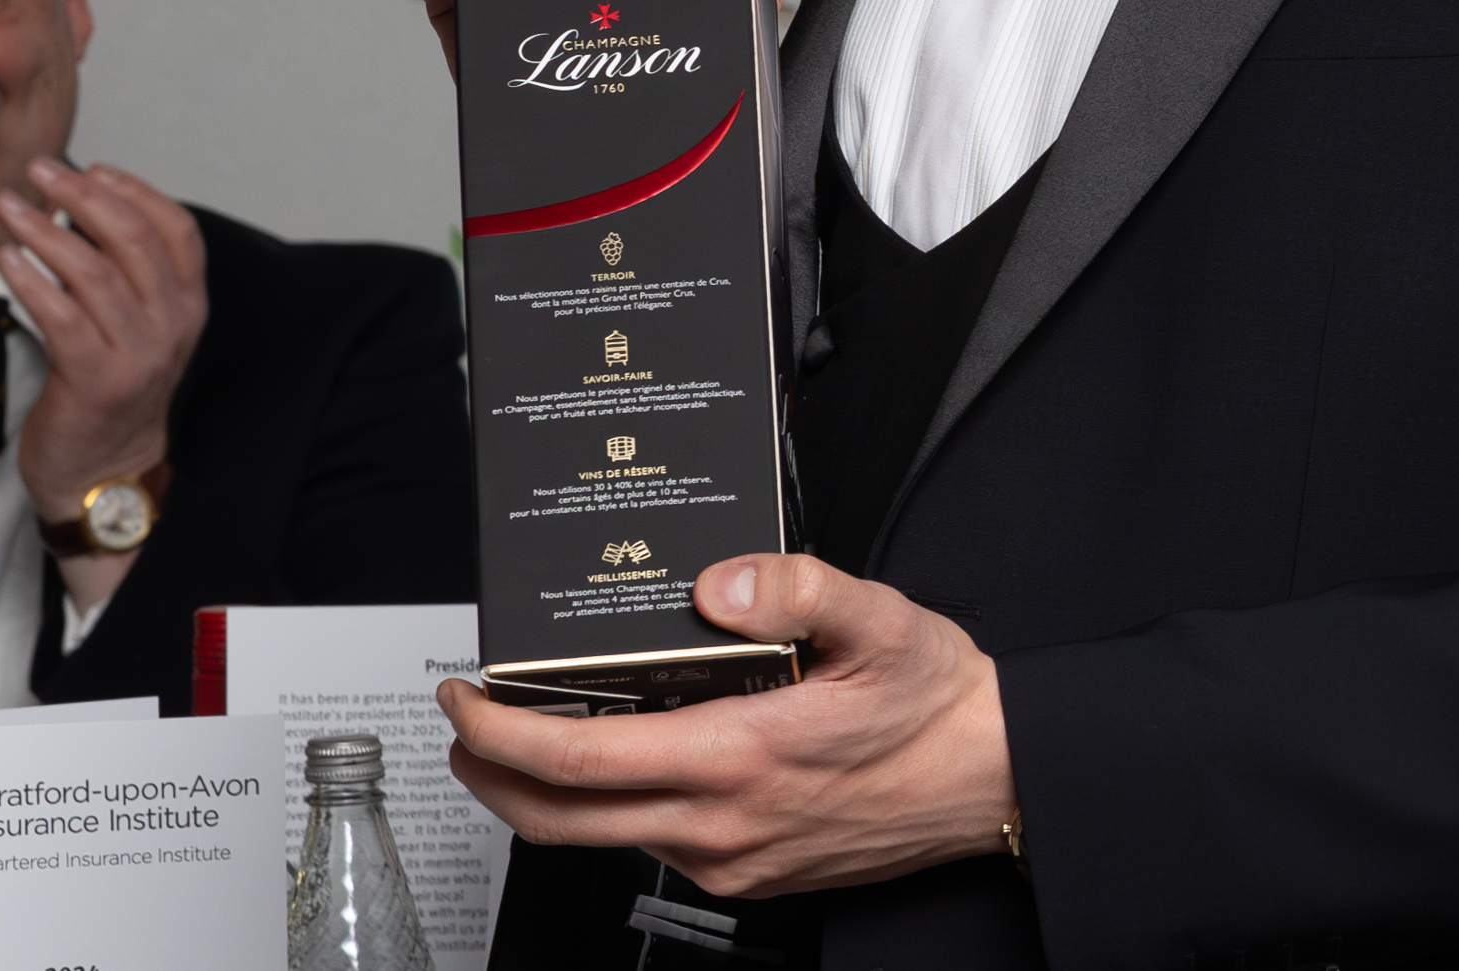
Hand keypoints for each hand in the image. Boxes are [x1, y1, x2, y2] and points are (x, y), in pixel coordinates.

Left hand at [0, 156, 206, 606]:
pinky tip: (7, 260)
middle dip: (84, 196)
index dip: (136, 191)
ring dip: (47, 231)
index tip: (92, 168)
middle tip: (40, 171)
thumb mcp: (137, 328)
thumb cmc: (108, 394)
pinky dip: (33, 282)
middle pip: (135, 240)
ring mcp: (138, 354)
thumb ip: (123, 274)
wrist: (104, 474)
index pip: (177, 229)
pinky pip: (63, 317)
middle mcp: (171, 325)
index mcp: (187, 306)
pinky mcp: (96, 381)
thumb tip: (82, 206)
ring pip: (96, 273)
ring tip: (9, 207)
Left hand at [438, 554, 1010, 898]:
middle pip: (557, 819)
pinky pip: (653, 845)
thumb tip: (719, 582)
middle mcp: (719, 826)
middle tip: (466, 723)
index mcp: (736, 758)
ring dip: (550, 789)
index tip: (463, 699)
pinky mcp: (746, 877)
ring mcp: (729, 861)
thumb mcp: (881, 618)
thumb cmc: (939, 705)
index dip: (496, 734)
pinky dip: (614, 803)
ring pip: (601, 836)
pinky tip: (629, 754)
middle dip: (488, 774)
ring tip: (540, 726)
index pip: (574, 760)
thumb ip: (796, 587)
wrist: (995, 781)